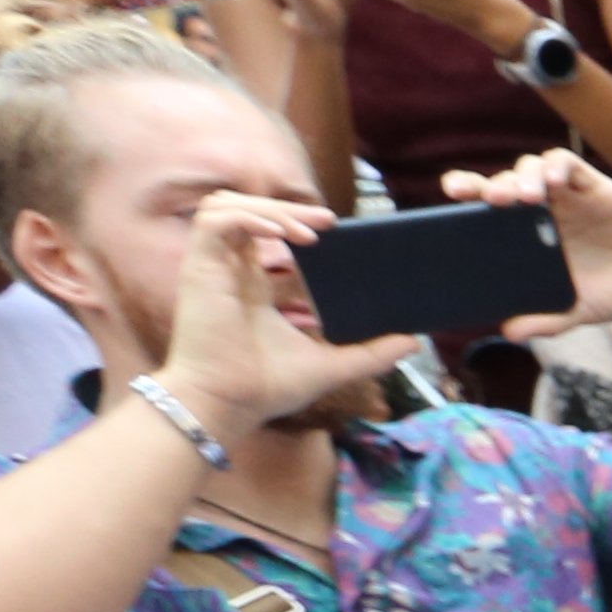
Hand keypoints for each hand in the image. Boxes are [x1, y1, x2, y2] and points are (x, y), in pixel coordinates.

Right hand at [160, 189, 417, 440]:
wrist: (229, 405)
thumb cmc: (265, 388)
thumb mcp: (332, 365)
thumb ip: (371, 354)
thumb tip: (413, 342)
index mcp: (252, 284)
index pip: (265, 232)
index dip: (293, 220)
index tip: (332, 228)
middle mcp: (229, 269)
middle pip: (246, 211)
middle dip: (287, 207)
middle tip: (329, 222)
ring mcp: (211, 266)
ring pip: (227, 206)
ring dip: (270, 209)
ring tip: (309, 233)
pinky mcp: (198, 266)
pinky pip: (216, 220)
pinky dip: (250, 218)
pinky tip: (284, 236)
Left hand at [446, 151, 611, 338]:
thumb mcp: (578, 311)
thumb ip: (545, 320)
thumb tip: (508, 332)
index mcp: (530, 239)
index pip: (490, 211)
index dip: (469, 197)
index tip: (452, 196)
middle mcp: (546, 213)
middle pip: (505, 183)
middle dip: (490, 185)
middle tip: (491, 199)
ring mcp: (570, 198)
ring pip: (532, 168)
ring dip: (522, 176)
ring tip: (525, 197)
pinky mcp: (597, 187)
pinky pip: (567, 164)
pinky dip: (556, 167)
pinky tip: (553, 182)